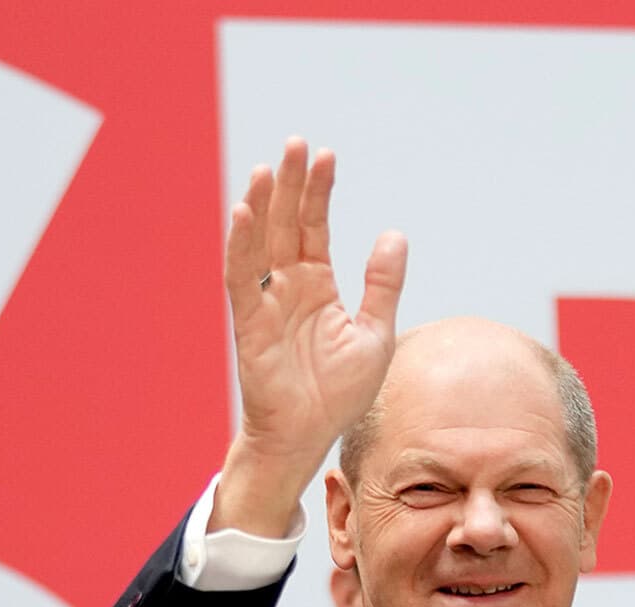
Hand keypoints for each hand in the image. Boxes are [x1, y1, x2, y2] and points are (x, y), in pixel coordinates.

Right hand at [214, 138, 408, 531]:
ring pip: (260, 243)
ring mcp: (267, 302)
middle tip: (296, 143)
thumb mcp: (375, 333)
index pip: (315, 226)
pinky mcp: (249, 323)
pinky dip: (240, 246)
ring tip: (268, 166)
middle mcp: (289, 286)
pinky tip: (243, 213)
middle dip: (290, 183)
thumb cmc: (339, 394)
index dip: (319, 191)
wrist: (309, 436)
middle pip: (285, 223)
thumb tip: (393, 234)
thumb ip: (382, 284)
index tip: (326, 155)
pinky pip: (242, 279)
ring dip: (262, 204)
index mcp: (318, 284)